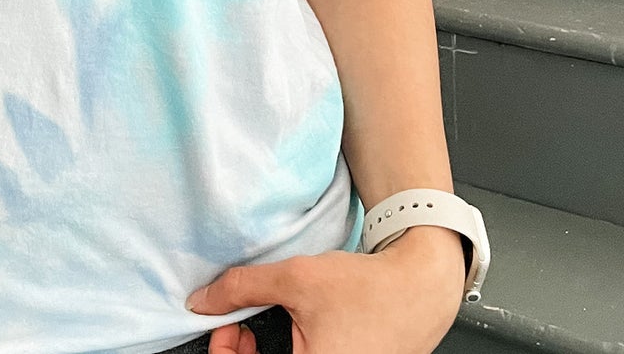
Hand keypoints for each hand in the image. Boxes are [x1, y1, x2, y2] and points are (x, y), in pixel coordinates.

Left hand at [184, 224, 465, 353]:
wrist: (419, 288)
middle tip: (237, 323)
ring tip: (259, 321)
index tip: (222, 327)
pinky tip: (285, 330)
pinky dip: (286, 352)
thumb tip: (203, 301)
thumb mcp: (297, 278)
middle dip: (241, 352)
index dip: (224, 353)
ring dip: (263, 352)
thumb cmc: (369, 289)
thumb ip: (242, 289)